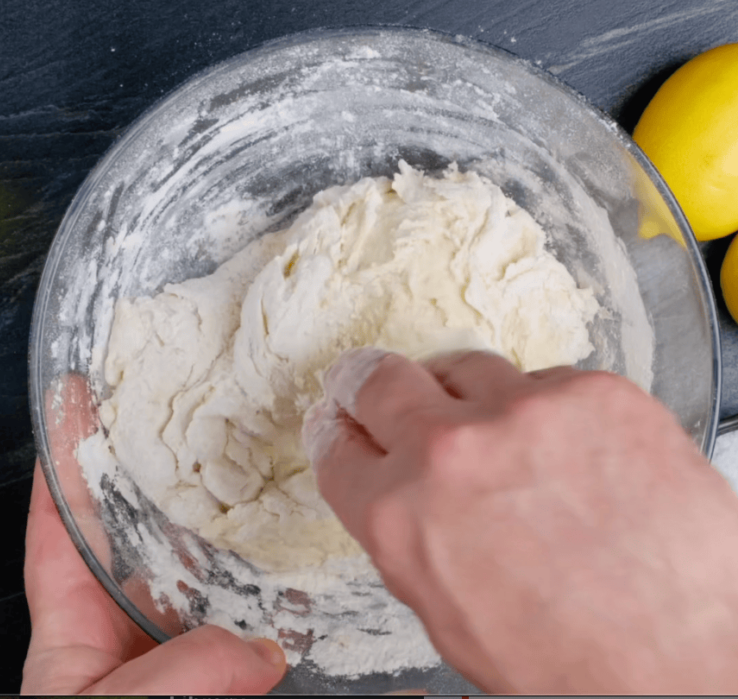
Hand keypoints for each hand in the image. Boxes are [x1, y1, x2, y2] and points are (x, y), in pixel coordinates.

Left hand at [22, 375, 285, 694]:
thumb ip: (175, 677)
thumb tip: (258, 647)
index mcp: (77, 645)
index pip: (61, 536)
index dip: (66, 466)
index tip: (78, 406)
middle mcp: (139, 647)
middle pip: (157, 546)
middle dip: (184, 490)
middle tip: (221, 434)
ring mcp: (195, 664)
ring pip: (228, 589)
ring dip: (256, 552)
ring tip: (293, 498)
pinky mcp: (247, 683)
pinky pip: (283, 644)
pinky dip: (311, 623)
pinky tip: (343, 597)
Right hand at [303, 348, 737, 693]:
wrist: (695, 658)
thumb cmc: (573, 662)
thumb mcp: (451, 615)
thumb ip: (410, 537)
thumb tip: (399, 493)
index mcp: (399, 516)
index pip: (336, 448)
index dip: (336, 433)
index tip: (341, 420)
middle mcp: (450, 451)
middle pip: (380, 379)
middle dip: (370, 383)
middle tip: (376, 382)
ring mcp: (524, 411)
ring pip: (466, 368)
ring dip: (467, 395)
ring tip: (498, 430)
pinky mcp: (594, 392)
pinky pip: (547, 382)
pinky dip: (548, 410)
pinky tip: (572, 452)